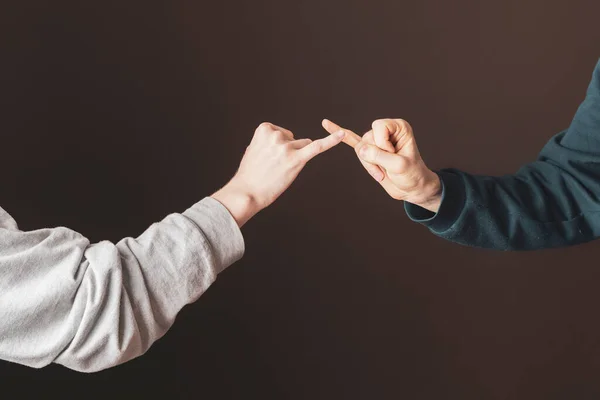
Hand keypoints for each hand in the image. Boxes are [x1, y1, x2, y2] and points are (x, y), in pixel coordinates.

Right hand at [212, 122, 344, 225]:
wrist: (246, 192)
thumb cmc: (250, 174)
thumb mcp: (254, 149)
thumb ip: (268, 141)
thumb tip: (282, 141)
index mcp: (264, 128)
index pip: (283, 133)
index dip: (279, 147)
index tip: (267, 157)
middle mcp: (276, 135)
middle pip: (294, 139)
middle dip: (288, 152)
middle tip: (272, 167)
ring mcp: (287, 147)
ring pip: (303, 147)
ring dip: (295, 158)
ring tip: (278, 171)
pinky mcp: (296, 160)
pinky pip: (317, 147)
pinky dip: (331, 141)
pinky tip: (342, 135)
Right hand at [322, 118, 441, 212]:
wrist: (411, 188)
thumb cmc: (412, 175)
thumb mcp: (399, 166)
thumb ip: (379, 156)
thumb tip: (360, 149)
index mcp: (398, 127)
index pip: (379, 126)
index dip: (382, 143)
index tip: (394, 154)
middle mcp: (387, 131)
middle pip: (367, 138)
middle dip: (374, 157)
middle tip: (388, 167)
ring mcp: (376, 141)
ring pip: (360, 149)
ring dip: (369, 165)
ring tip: (382, 173)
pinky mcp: (369, 151)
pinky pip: (351, 141)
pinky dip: (341, 134)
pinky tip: (327, 124)